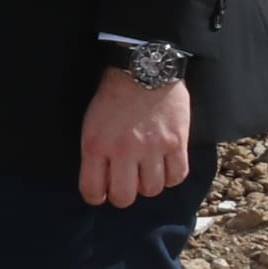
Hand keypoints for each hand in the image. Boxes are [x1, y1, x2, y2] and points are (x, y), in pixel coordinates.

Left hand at [80, 71, 191, 209]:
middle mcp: (123, 150)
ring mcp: (152, 147)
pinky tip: (165, 168)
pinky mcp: (176, 142)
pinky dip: (171, 177)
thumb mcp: (90, 125)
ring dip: (148, 185)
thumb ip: (95, 153)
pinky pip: (176, 176)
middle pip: (124, 197)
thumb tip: (101, 181)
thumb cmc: (113, 98)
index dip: (96, 198)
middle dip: (122, 197)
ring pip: (152, 189)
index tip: (101, 195)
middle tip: (125, 187)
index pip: (92, 190)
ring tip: (146, 173)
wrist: (143, 70)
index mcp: (96, 146)